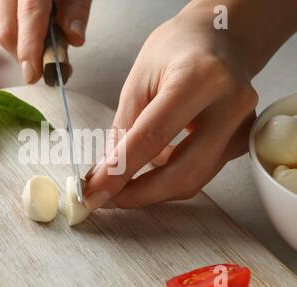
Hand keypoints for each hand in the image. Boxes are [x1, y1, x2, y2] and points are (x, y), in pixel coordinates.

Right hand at [0, 0, 91, 82]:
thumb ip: (77, 9)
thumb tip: (74, 39)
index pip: (29, 17)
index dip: (30, 50)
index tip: (33, 75)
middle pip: (7, 30)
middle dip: (24, 55)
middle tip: (45, 66)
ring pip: (1, 27)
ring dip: (20, 44)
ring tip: (42, 42)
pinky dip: (15, 30)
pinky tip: (32, 27)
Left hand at [83, 5, 260, 209]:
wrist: (219, 39)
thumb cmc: (175, 51)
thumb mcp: (138, 80)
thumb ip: (124, 128)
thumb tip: (108, 173)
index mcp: (199, 79)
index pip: (152, 137)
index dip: (120, 171)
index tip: (93, 192)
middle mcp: (230, 105)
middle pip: (182, 172)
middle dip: (139, 194)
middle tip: (106, 199)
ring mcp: (242, 127)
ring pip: (194, 179)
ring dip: (152, 190)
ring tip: (121, 184)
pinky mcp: (240, 141)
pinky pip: (201, 172)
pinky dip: (170, 177)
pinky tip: (151, 168)